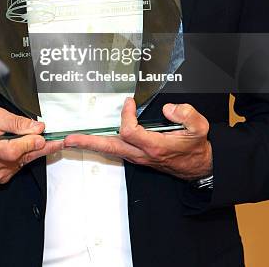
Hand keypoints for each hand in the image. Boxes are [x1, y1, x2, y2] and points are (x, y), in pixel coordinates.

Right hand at [0, 106, 62, 183]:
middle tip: (59, 141)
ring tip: (46, 141)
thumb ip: (15, 122)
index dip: (28, 144)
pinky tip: (27, 147)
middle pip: (20, 158)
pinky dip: (26, 157)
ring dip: (35, 151)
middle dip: (41, 147)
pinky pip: (19, 167)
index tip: (41, 136)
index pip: (11, 151)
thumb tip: (36, 127)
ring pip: (22, 162)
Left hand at [64, 98, 211, 180]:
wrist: (199, 166)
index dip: (126, 115)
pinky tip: (92, 139)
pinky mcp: (137, 156)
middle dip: (88, 142)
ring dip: (91, 144)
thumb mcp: (200, 127)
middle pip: (111, 147)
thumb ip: (186, 114)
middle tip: (69, 139)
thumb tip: (167, 108)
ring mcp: (138, 157)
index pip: (130, 131)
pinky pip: (117, 149)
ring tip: (72, 140)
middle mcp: (143, 154)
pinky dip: (103, 144)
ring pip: (111, 150)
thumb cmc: (197, 147)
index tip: (129, 102)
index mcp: (156, 146)